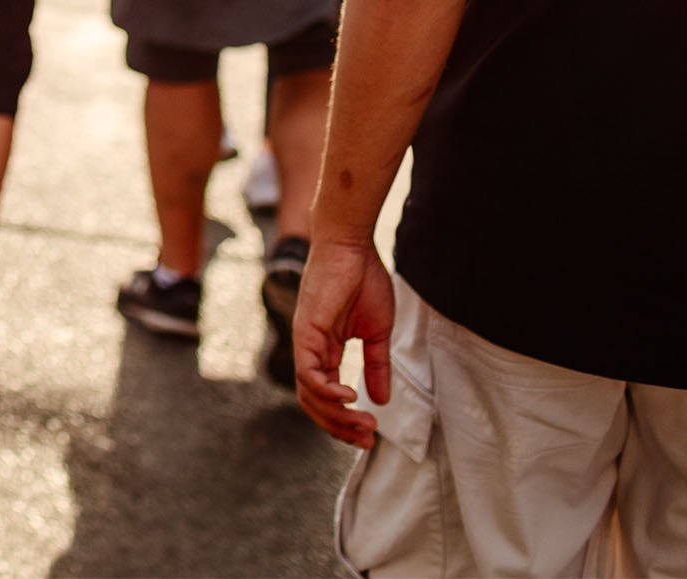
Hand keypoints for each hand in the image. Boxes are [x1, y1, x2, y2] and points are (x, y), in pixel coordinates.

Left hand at [294, 238, 396, 447]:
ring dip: (336, 415)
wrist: (352, 246)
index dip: (346, 420)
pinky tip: (350, 397)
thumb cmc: (364, 281)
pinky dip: (327, 391)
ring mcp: (306, 341)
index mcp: (326, 351)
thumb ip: (376, 366)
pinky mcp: (305, 331)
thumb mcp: (376, 333)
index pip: (328, 396)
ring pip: (309, 393)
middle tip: (367, 440)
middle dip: (340, 427)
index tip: (371, 435)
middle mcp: (311, 350)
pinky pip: (308, 372)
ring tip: (364, 423)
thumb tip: (381, 400)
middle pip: (315, 403)